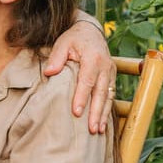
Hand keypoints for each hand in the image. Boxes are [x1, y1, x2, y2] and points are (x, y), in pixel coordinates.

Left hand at [44, 18, 114, 133]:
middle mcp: (105, 66)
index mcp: (93, 57)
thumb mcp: (62, 43)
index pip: (87, 80)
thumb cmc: (73, 38)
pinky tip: (102, 124)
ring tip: (98, 130)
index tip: (76, 112)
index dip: (82, 97)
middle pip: (101, 92)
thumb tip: (49, 73)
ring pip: (108, 96)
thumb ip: (56, 57)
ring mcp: (111, 72)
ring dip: (103, 114)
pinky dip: (107, 110)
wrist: (90, 31)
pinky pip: (111, 96)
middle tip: (91, 129)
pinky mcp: (112, 77)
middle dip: (96, 112)